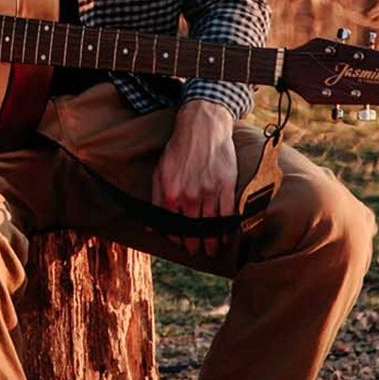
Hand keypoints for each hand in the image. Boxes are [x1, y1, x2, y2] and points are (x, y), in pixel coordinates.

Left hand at [151, 98, 238, 254]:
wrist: (202, 127)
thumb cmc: (178, 150)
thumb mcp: (160, 172)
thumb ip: (156, 200)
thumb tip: (151, 226)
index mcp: (171, 194)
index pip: (174, 226)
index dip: (178, 239)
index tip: (182, 245)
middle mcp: (190, 196)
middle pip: (194, 230)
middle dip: (195, 245)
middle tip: (197, 252)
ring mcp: (210, 192)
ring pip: (211, 226)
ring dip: (211, 242)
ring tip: (211, 250)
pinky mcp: (226, 186)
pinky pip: (228, 215)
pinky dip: (227, 229)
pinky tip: (225, 237)